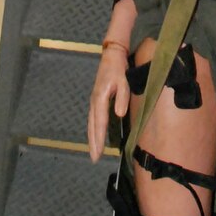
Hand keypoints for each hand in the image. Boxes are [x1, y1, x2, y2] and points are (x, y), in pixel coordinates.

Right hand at [87, 42, 130, 160]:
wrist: (111, 56)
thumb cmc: (119, 69)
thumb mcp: (123, 82)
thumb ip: (122, 98)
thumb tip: (119, 115)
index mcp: (100, 98)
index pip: (100, 122)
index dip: (99, 139)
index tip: (99, 153)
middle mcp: (94, 101)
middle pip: (93, 126)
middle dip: (93, 143)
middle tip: (94, 158)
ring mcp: (93, 101)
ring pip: (91, 123)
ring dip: (92, 138)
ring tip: (94, 152)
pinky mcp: (95, 100)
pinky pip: (93, 119)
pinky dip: (93, 129)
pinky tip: (96, 136)